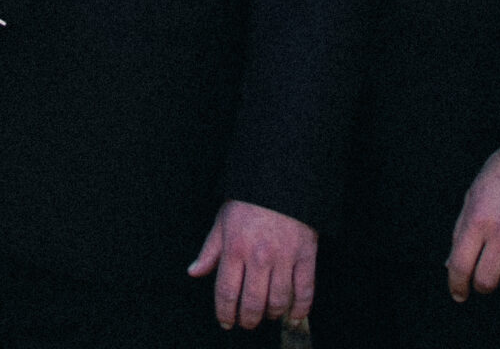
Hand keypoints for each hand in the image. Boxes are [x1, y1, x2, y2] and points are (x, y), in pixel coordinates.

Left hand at [189, 200, 317, 329]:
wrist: (280, 178)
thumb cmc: (248, 200)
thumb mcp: (222, 220)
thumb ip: (209, 250)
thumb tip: (193, 272)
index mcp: (235, 247)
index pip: (226, 292)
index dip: (225, 313)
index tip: (226, 322)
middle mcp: (259, 256)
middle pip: (252, 304)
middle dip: (248, 320)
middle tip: (246, 322)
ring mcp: (284, 257)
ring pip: (278, 302)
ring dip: (271, 314)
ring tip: (266, 314)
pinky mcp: (305, 256)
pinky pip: (305, 291)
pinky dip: (300, 309)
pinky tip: (292, 315)